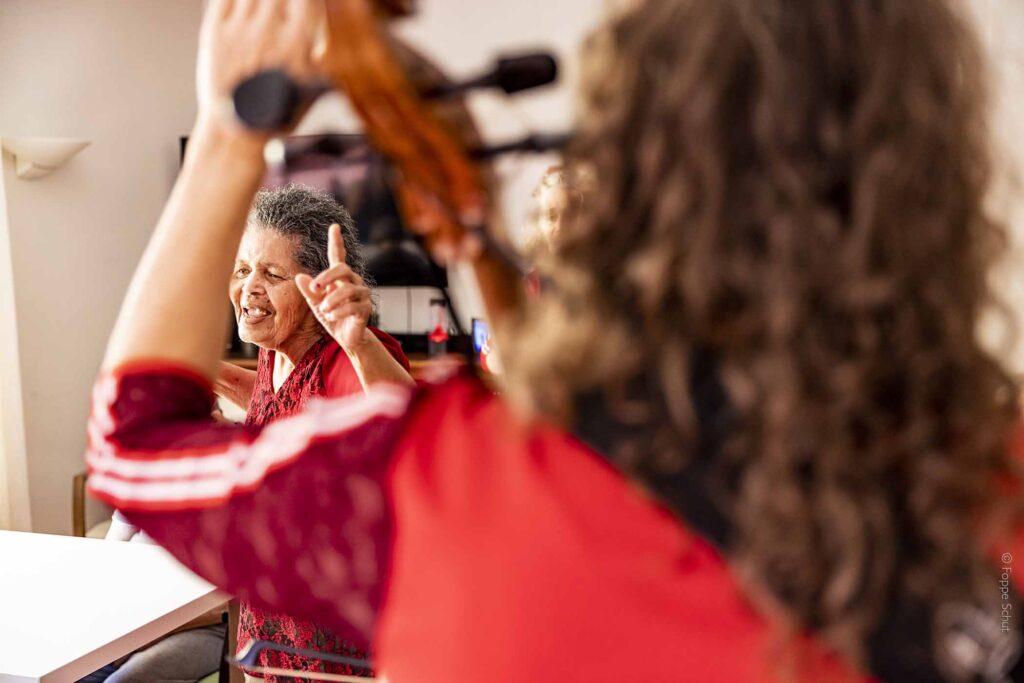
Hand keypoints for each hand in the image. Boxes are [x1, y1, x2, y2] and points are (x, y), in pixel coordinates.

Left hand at [195, 0, 318, 135]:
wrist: (239, 135)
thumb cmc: (279, 114)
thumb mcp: (316, 85)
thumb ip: (322, 49)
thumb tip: (333, 25)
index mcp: (297, 43)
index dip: (306, 1)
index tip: (305, 6)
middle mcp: (267, 32)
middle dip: (282, 1)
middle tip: (282, 13)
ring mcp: (238, 31)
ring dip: (261, 0)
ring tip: (265, 15)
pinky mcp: (214, 33)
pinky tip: (244, 7)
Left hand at [296, 224, 373, 351]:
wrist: (346, 338)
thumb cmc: (332, 316)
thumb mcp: (316, 304)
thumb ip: (309, 291)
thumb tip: (299, 276)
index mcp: (340, 278)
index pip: (338, 256)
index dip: (336, 241)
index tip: (334, 226)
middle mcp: (353, 282)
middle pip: (343, 269)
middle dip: (327, 277)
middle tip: (315, 288)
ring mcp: (362, 294)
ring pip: (347, 290)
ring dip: (331, 301)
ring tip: (323, 310)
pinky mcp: (366, 308)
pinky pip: (352, 306)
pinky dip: (338, 312)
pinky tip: (331, 317)